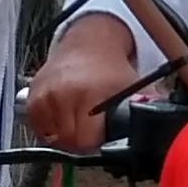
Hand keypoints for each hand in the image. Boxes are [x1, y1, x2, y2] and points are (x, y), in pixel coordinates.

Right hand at [21, 13, 141, 153]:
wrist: (88, 43)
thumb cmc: (111, 68)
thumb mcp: (132, 88)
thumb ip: (143, 112)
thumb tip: (156, 135)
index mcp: (88, 94)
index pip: (85, 141)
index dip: (96, 144)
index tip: (101, 137)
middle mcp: (62, 94)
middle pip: (68, 141)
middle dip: (80, 141)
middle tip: (91, 130)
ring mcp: (44, 95)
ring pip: (51, 137)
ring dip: (63, 135)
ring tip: (77, 121)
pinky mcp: (31, 96)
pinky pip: (37, 127)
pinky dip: (48, 128)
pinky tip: (63, 117)